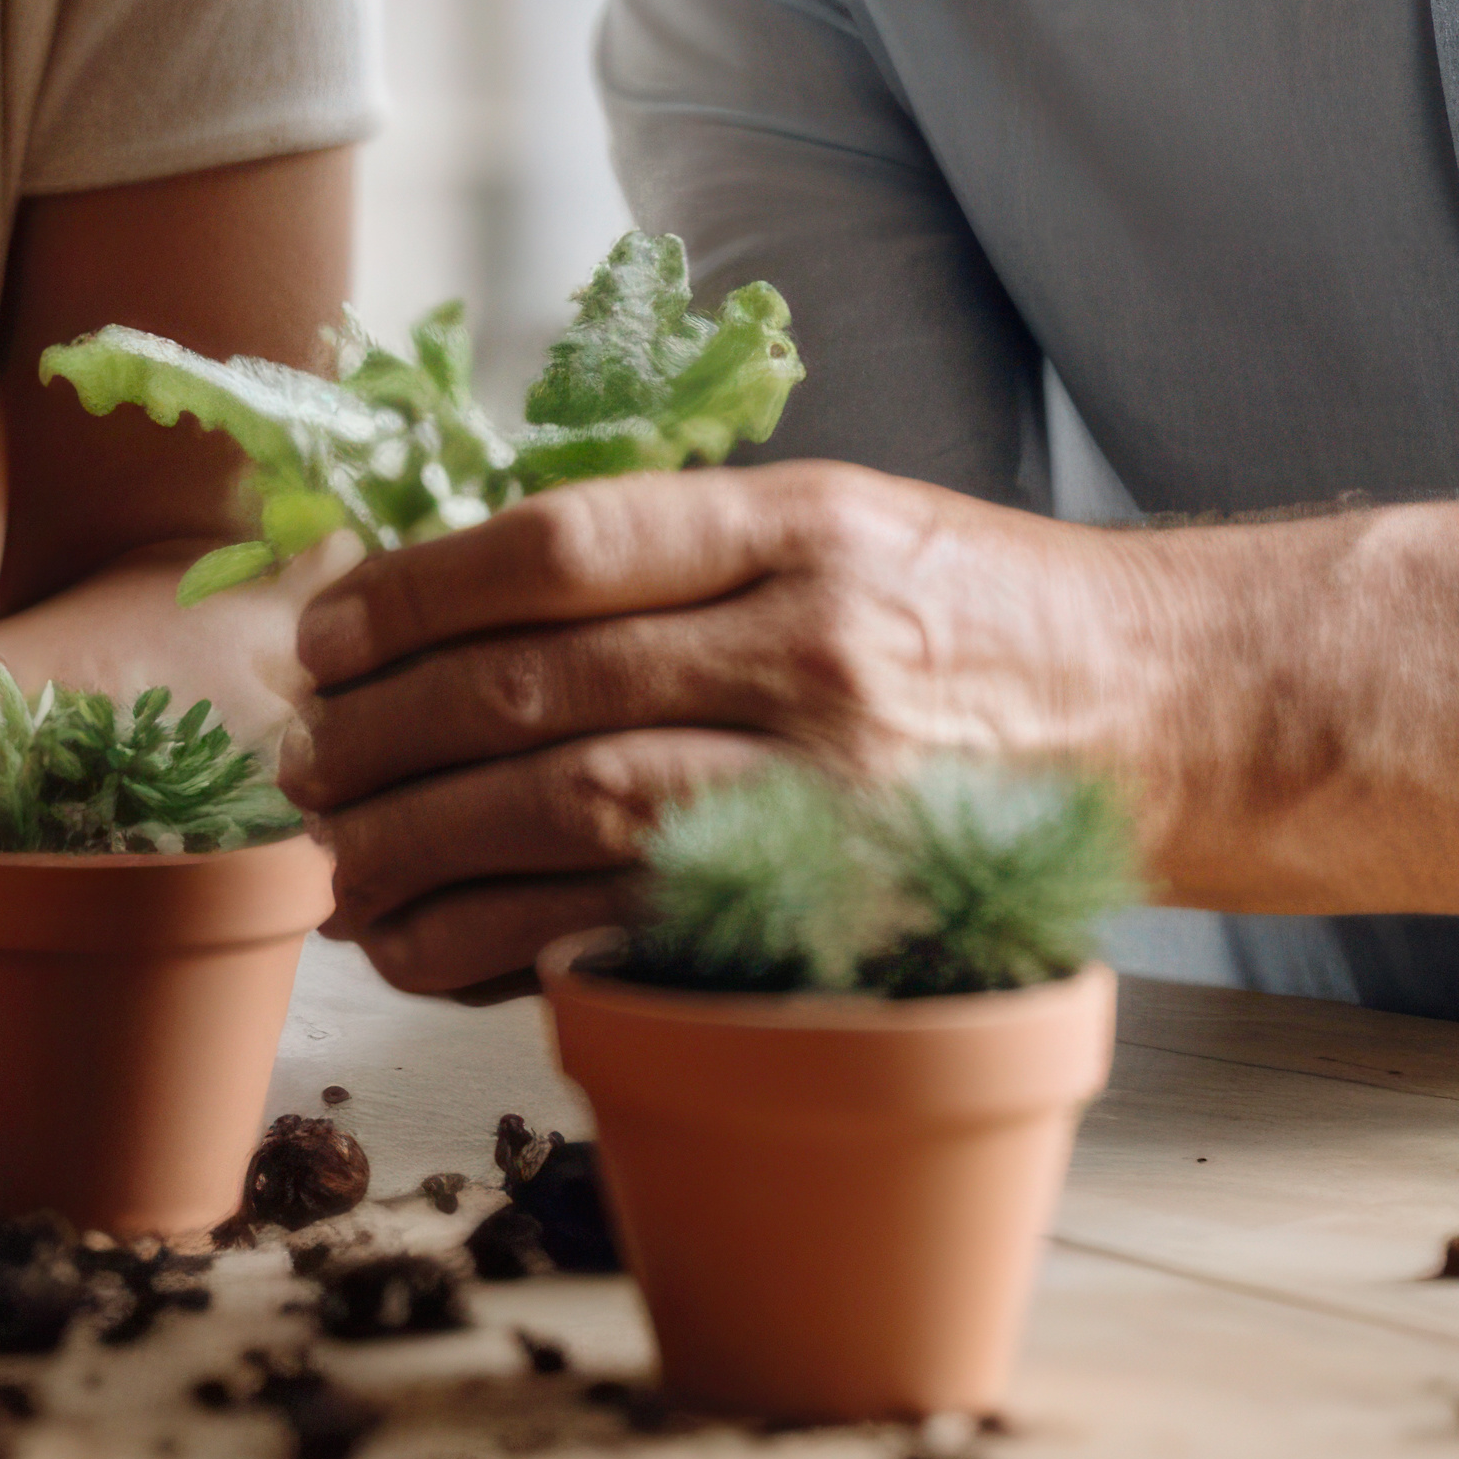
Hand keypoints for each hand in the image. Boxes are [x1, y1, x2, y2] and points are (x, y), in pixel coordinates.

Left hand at [279, 463, 1105, 996]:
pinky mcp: (836, 902)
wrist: (1156, 707)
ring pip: (567, 815)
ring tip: (336, 855)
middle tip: (302, 756)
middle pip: (540, 692)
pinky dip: (499, 944)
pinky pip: (631, 930)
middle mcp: (810, 652)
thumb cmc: (962, 607)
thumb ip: (669, 548)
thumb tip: (444, 603)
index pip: (560, 549)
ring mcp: (828, 791)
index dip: (413, 595)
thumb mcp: (832, 515)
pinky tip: (421, 943)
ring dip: (417, 843)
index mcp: (799, 528)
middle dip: (384, 731)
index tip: (327, 633)